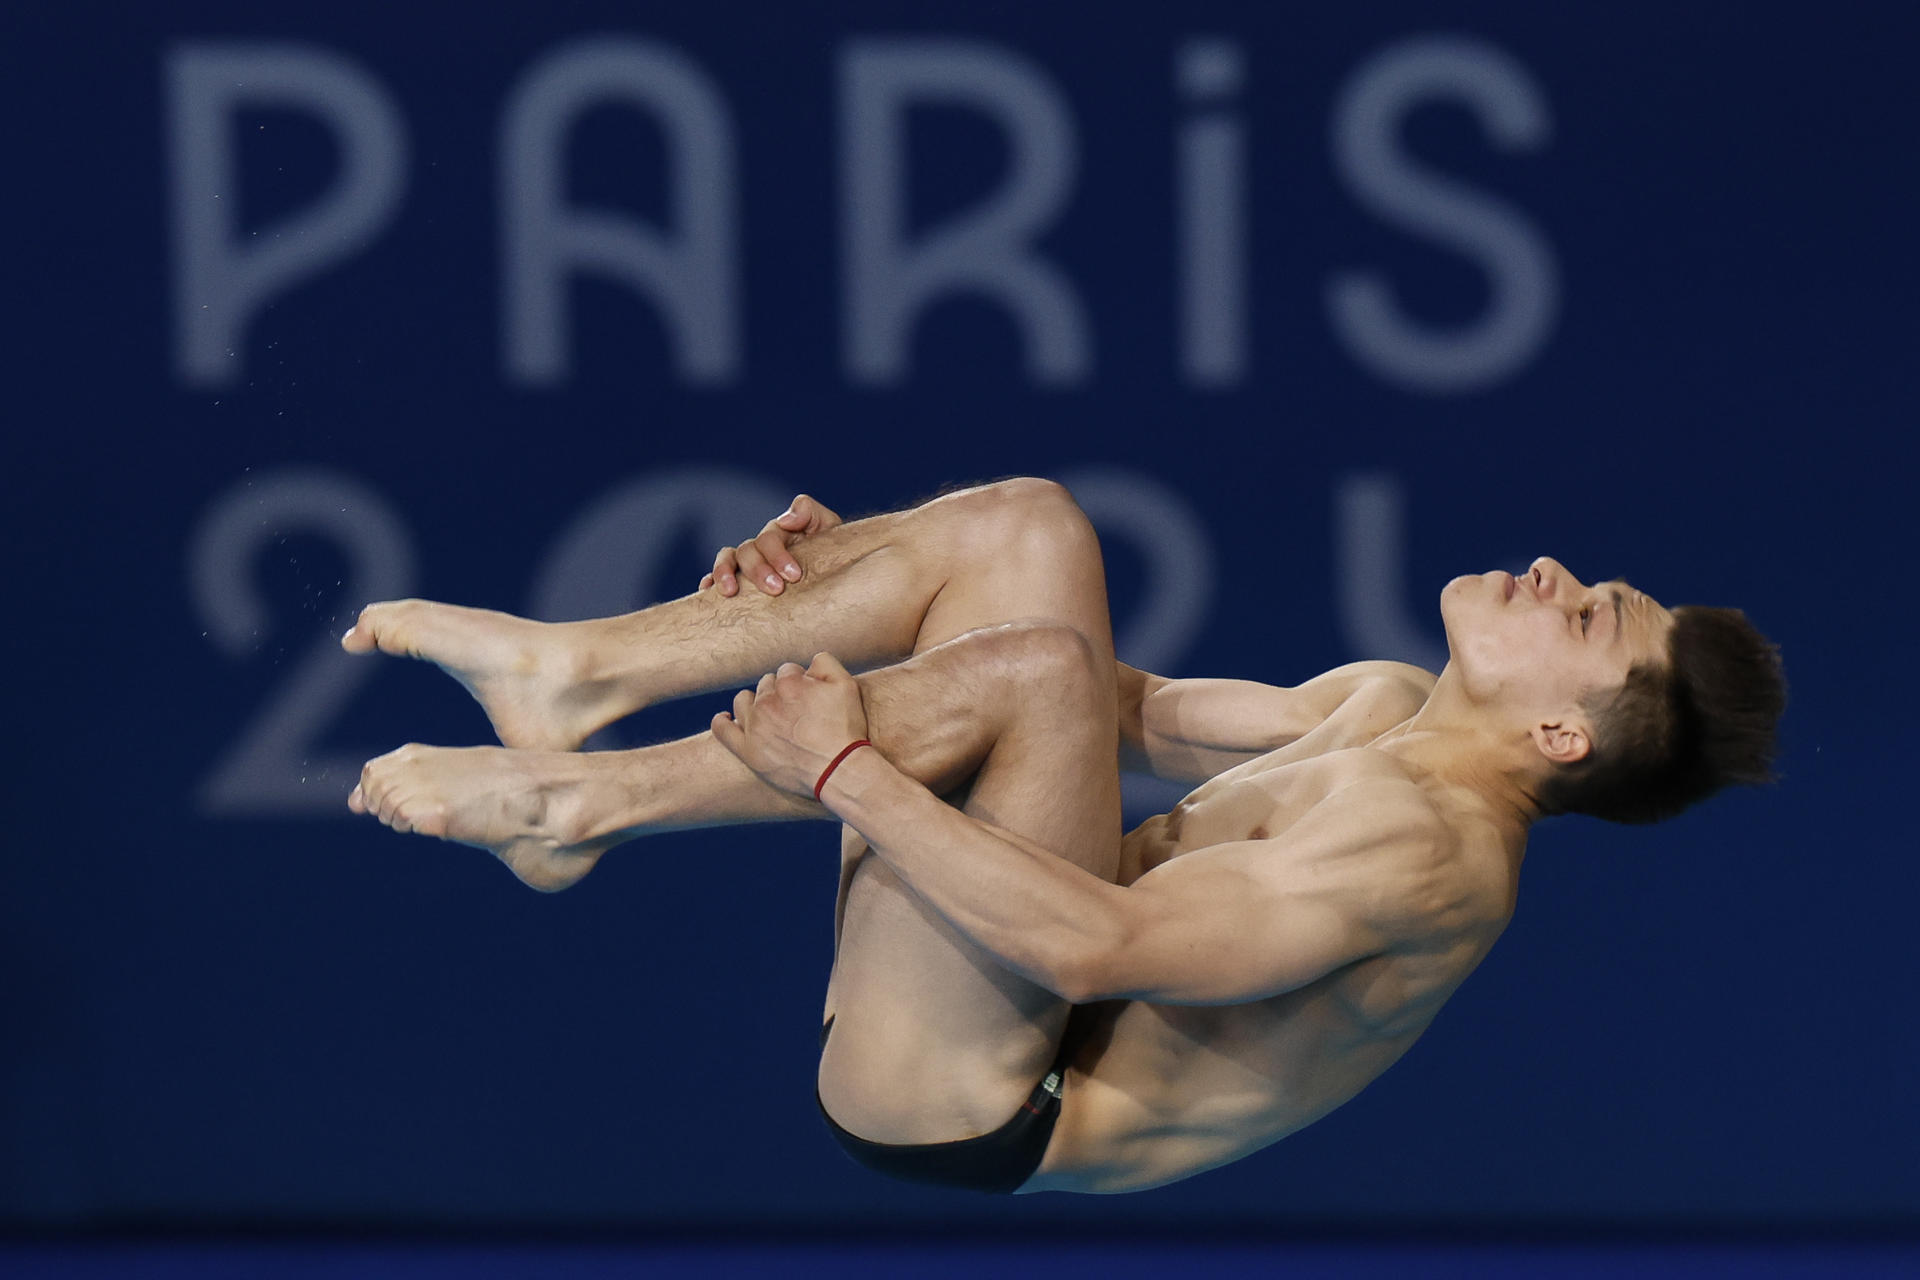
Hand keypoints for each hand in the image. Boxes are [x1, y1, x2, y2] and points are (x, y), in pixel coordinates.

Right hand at [700, 494, 842, 596]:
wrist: (836, 580)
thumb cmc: (833, 553)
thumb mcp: (829, 528)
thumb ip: (810, 513)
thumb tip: (785, 519)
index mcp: (782, 532)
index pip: (770, 537)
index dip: (778, 555)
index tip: (794, 576)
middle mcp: (761, 546)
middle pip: (748, 550)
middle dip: (759, 570)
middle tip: (776, 590)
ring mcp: (748, 562)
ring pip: (727, 559)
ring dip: (724, 573)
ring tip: (729, 592)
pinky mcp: (740, 581)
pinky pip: (716, 577)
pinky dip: (709, 581)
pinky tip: (708, 592)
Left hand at [710, 652, 870, 797]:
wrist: (839, 770)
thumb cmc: (846, 729)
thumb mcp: (846, 685)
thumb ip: (825, 663)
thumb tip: (810, 661)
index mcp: (789, 683)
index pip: (787, 671)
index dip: (800, 682)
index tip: (810, 696)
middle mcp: (767, 702)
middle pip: (766, 686)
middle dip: (779, 692)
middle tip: (797, 710)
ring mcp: (754, 727)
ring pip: (743, 701)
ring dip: (754, 701)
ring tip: (767, 712)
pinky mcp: (748, 751)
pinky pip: (723, 731)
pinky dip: (722, 721)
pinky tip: (725, 718)